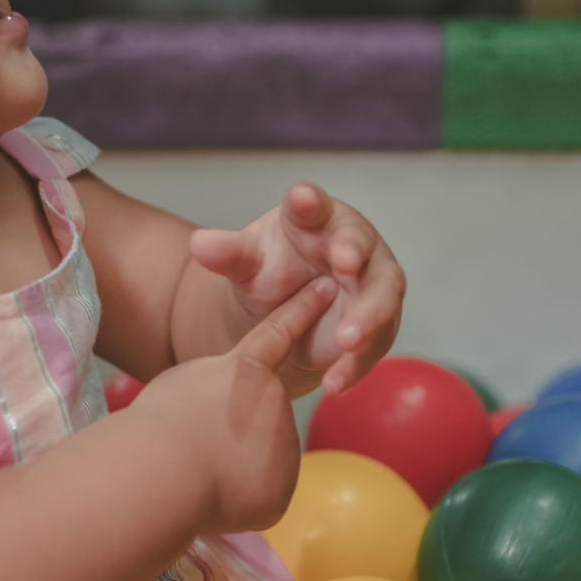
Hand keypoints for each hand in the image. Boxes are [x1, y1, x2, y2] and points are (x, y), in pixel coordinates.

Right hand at [133, 276, 337, 534]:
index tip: (326, 287)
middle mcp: (276, 400)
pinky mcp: (284, 486)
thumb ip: (217, 392)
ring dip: (228, 473)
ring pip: (255, 466)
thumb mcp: (183, 386)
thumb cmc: (159, 423)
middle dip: (228, 441)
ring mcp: (284, 444)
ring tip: (197, 470)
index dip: (300, 311)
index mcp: (245, 369)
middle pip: (254, 425)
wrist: (166, 466)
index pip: (276, 335)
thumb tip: (235, 425)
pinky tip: (213, 495)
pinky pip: (258, 499)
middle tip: (192, 447)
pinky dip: (236, 504)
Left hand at [190, 183, 404, 395]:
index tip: (302, 197)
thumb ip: (228, 254)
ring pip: (381, 296)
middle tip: (344, 261)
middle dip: (354, 252)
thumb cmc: (270, 270)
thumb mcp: (246, 263)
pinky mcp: (377, 323)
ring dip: (366, 317)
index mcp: (315, 218)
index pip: (312, 204)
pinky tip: (335, 383)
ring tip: (344, 340)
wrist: (284, 312)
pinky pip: (373, 344)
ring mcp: (372, 282)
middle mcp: (352, 243)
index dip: (309, 200)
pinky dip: (354, 364)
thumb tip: (199, 244)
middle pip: (360, 244)